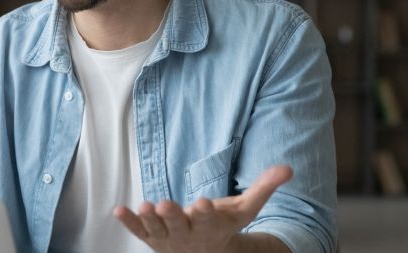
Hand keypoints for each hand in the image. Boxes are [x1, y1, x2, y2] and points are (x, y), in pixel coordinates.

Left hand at [114, 165, 292, 252]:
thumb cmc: (226, 225)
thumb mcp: (246, 209)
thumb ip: (264, 188)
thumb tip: (288, 168)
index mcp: (212, 227)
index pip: (210, 220)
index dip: (206, 212)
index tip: (203, 202)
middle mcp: (189, 235)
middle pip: (180, 226)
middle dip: (173, 216)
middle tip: (165, 204)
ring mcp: (168, 238)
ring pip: (158, 230)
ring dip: (149, 220)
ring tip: (145, 206)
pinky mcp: (152, 238)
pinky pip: (139, 232)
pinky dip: (130, 223)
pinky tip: (119, 211)